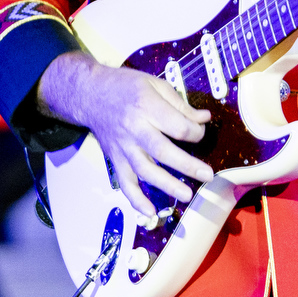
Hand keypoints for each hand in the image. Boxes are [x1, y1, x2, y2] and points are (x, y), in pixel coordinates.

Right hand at [38, 52, 213, 223]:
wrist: (90, 94)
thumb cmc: (124, 86)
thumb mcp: (154, 84)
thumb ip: (179, 104)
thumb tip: (203, 119)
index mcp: (146, 106)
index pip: (178, 126)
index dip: (196, 132)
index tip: (200, 132)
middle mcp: (134, 128)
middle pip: (163, 151)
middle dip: (188, 165)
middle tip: (207, 175)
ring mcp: (123, 146)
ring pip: (146, 170)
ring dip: (167, 185)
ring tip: (186, 195)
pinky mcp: (116, 159)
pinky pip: (125, 183)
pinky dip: (136, 199)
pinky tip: (150, 212)